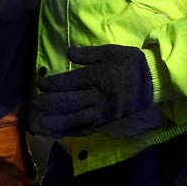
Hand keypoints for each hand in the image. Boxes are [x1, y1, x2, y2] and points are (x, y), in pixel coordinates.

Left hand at [27, 44, 152, 137]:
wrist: (153, 81)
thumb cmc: (129, 63)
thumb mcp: (109, 51)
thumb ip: (88, 54)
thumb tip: (67, 53)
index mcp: (99, 77)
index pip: (72, 82)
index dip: (55, 84)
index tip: (40, 85)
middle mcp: (99, 96)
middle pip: (71, 102)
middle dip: (50, 104)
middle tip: (33, 106)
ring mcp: (103, 112)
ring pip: (76, 118)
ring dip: (56, 122)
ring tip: (38, 124)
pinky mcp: (107, 121)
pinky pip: (87, 128)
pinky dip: (71, 131)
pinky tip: (57, 133)